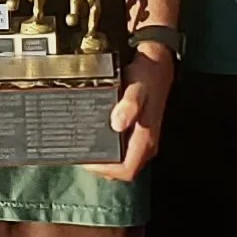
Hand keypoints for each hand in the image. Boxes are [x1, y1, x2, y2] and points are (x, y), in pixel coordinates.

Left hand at [84, 46, 174, 182]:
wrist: (156, 66)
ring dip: (102, 159)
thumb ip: (129, 105)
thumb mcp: (137, 86)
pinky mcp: (137, 134)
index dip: (105, 169)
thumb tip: (118, 124)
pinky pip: (121, 150)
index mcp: (146, 139)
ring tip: (84, 147)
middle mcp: (146, 144)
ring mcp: (142, 140)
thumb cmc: (146, 76)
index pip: (127, 170)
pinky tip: (93, 138)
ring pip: (120, 162)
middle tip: (80, 152)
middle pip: (121, 170)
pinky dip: (106, 149)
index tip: (87, 159)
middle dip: (100, 166)